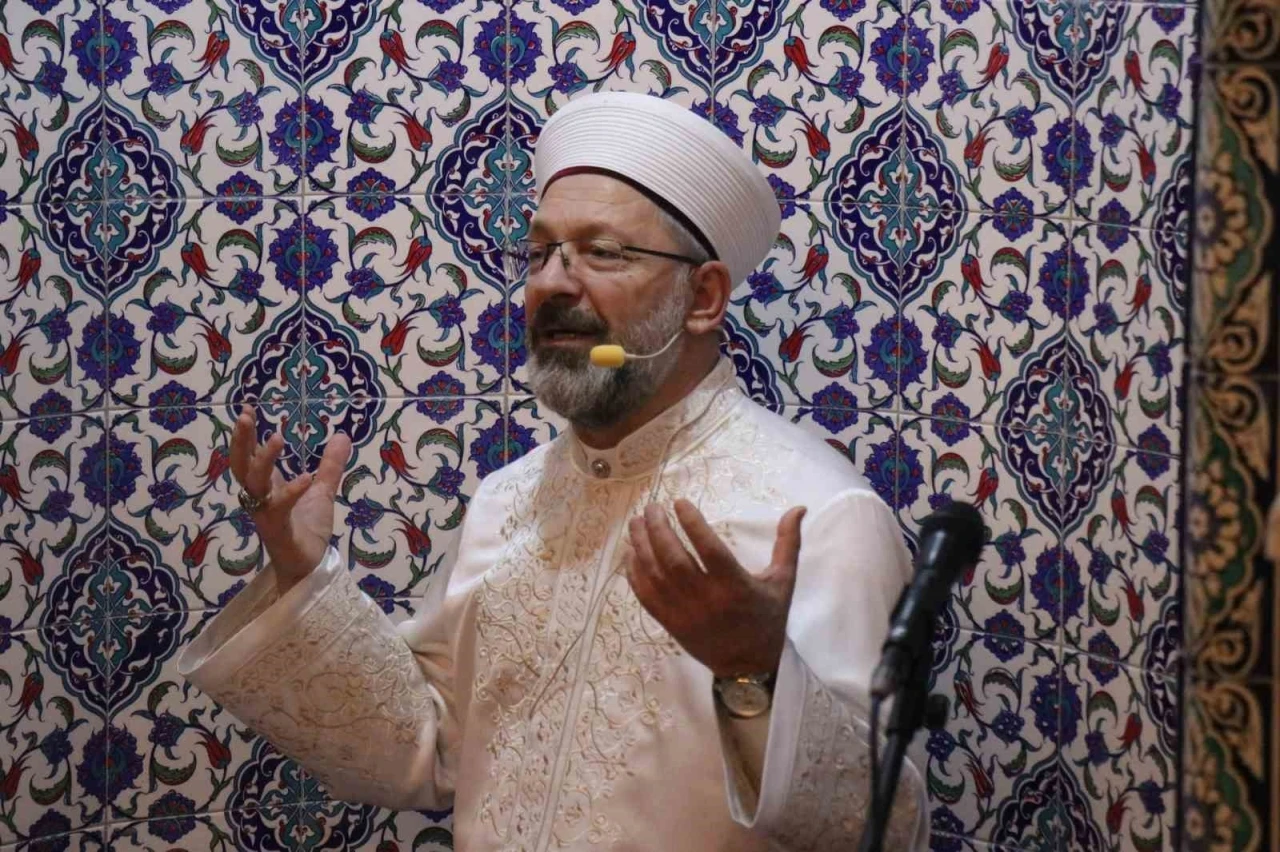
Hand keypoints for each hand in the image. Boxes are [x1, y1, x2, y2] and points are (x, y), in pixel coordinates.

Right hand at [230, 404, 350, 594]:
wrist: (309, 567)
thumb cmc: (308, 530)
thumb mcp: (322, 491)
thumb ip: (330, 466)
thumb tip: (343, 435)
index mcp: (267, 487)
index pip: (249, 456)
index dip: (246, 434)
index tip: (247, 407)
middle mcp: (260, 498)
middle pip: (242, 465)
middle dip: (241, 440)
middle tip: (246, 415)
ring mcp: (266, 514)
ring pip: (255, 484)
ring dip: (264, 460)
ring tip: (277, 438)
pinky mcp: (279, 530)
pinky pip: (280, 509)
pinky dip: (292, 492)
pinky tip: (305, 477)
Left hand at [626, 499, 806, 677]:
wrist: (747, 667)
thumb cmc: (766, 619)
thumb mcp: (783, 582)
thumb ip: (788, 543)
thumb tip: (799, 508)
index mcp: (736, 587)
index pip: (709, 549)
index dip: (692, 523)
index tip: (679, 502)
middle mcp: (707, 599)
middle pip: (674, 559)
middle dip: (658, 529)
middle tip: (652, 507)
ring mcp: (684, 613)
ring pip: (655, 575)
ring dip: (641, 545)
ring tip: (636, 522)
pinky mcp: (669, 624)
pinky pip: (645, 595)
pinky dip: (634, 572)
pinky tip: (630, 552)